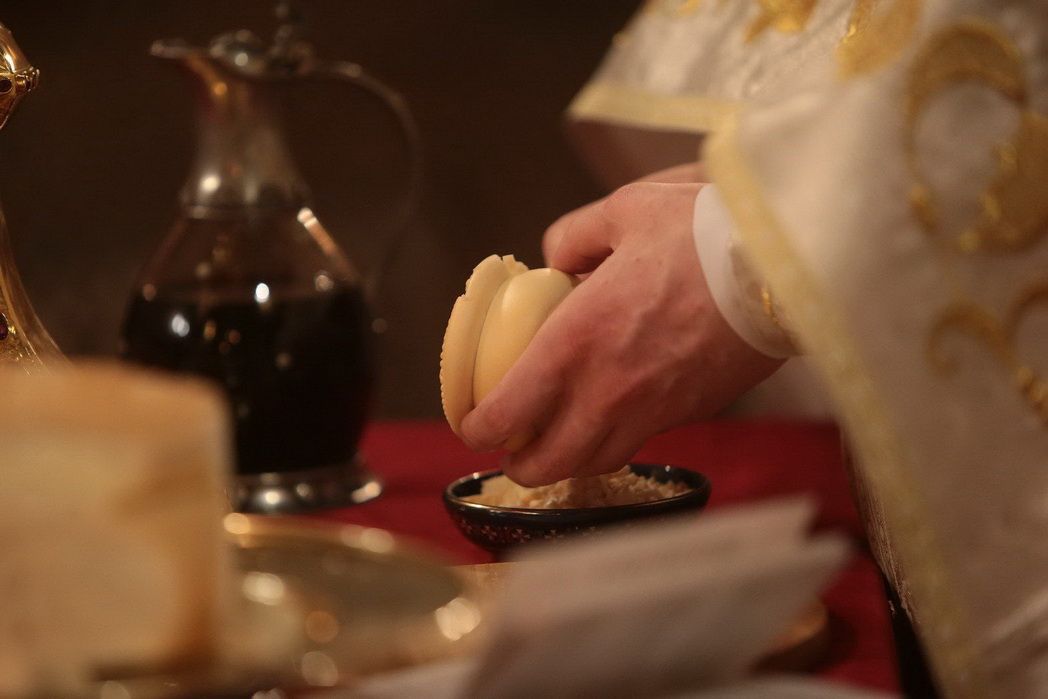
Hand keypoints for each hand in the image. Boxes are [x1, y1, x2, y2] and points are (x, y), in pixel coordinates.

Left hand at [459, 177, 782, 485]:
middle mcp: (608, 389)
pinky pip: (641, 440)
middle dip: (518, 463)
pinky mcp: (693, 411)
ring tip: (560, 438)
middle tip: (510, 445)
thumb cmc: (705, 231)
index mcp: (576, 341)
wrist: (791, 262)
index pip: (506, 414)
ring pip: (595, 462)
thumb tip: (556, 259)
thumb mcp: (624, 211)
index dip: (477, 428)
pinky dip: (616, 437)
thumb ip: (575, 236)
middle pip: (546, 463)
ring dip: (567, 460)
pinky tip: (618, 409)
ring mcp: (654, 409)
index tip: (472, 421)